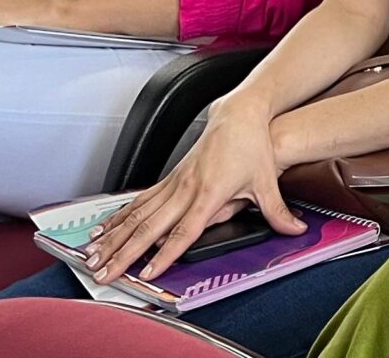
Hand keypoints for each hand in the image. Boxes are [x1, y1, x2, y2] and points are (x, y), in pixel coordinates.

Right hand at [83, 102, 302, 282]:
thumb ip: (279, 212)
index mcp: (208, 194)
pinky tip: (102, 229)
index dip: (165, 254)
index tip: (147, 274)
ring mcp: (174, 183)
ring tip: (92, 256)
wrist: (238, 115)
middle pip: (149, 228)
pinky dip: (119, 217)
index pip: (183, 232)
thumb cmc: (251, 146)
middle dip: (124, 253)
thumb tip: (297, 230)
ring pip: (137, 215)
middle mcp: (185, 189)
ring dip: (113, 238)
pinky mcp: (169, 177)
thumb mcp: (267, 182)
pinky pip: (139, 201)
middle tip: (103, 272)